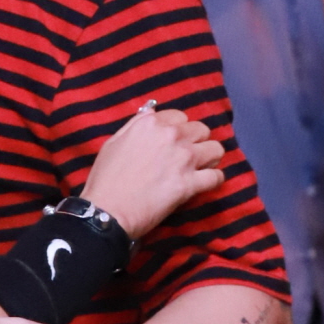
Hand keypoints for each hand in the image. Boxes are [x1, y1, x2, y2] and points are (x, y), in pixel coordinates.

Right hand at [83, 106, 223, 236]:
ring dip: (210, 158)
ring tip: (201, 167)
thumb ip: (135, 125)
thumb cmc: (106, 179)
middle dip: (197, 141)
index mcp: (150, 124)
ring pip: (215, 149)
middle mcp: (171, 136)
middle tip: (188, 155)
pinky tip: (206, 184)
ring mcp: (183, 159)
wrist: (108, 210)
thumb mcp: (113, 142)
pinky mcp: (190, 184)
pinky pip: (217, 176)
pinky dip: (214, 180)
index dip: (178, 129)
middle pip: (201, 130)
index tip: (174, 141)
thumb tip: (151, 113)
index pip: (180, 117)